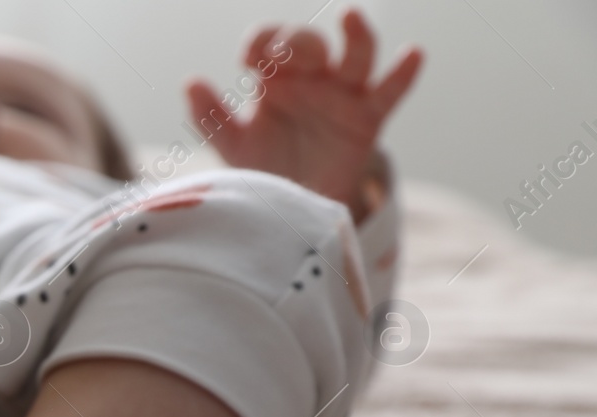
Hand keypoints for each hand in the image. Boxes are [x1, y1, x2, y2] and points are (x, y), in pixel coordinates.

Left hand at [186, 9, 421, 218]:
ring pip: (356, 54)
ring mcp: (342, 94)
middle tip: (282, 54)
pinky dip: (404, 72)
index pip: (268, 42)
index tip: (249, 61)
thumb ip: (211, 117)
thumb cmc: (265, 168)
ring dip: (355, 34)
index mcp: (274, 78)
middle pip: (310, 43)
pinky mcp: (368, 117)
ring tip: (349, 16)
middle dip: (297, 41)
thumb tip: (190, 82)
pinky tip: (413, 54)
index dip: (261, 42)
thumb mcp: (234, 145)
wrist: (294, 209)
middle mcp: (310, 78)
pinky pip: (390, 91)